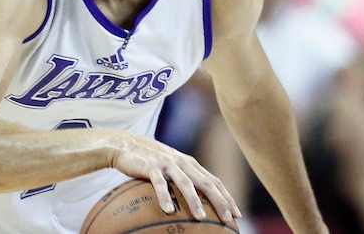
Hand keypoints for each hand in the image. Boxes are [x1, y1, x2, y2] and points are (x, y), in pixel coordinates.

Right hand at [109, 133, 240, 223]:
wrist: (127, 144)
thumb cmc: (150, 160)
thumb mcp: (171, 168)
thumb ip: (183, 180)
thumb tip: (197, 204)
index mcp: (190, 164)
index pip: (214, 181)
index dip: (227, 197)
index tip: (236, 214)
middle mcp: (183, 163)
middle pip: (206, 183)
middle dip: (220, 201)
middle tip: (228, 219)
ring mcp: (168, 164)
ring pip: (186, 183)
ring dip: (195, 201)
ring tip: (201, 218)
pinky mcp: (151, 167)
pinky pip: (159, 184)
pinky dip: (165, 197)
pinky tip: (168, 211)